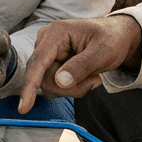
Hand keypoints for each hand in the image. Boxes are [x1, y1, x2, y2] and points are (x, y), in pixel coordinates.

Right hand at [18, 16, 141, 114]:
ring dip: (73, 88)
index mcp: (56, 33)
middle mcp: (46, 41)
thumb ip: (82, 66)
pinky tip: (85, 76)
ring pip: (50, 85)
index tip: (24, 108)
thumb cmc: (112, 39)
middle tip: (95, 80)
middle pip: (44, 79)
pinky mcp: (51, 63)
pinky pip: (55, 85)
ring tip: (92, 75)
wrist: (116, 37)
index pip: (38, 63)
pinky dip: (72, 87)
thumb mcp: (103, 52)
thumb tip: (60, 82)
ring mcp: (47, 53)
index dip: (30, 85)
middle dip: (71, 87)